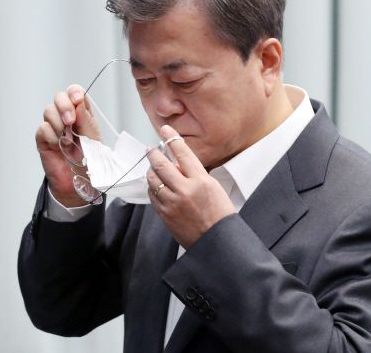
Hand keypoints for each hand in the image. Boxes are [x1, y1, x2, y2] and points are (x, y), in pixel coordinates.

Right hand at [35, 84, 100, 206]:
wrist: (80, 186)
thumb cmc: (90, 163)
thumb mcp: (94, 140)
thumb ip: (86, 121)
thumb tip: (78, 102)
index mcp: (82, 115)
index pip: (75, 93)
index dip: (74, 93)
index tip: (77, 100)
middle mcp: (67, 119)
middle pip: (59, 97)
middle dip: (64, 105)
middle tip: (70, 121)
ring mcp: (54, 129)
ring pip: (48, 110)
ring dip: (57, 121)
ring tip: (66, 138)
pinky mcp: (44, 141)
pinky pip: (42, 128)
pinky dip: (50, 135)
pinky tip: (57, 146)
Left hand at [146, 125, 235, 248]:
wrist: (216, 241)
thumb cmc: (219, 215)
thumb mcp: (214, 187)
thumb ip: (196, 174)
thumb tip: (179, 163)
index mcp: (201, 181)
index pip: (183, 153)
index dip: (172, 139)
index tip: (165, 130)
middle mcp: (185, 190)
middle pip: (162, 164)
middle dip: (154, 153)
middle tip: (152, 149)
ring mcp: (173, 202)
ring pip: (153, 179)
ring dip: (151, 170)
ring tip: (153, 168)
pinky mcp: (165, 214)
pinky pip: (152, 195)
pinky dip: (152, 187)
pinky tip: (155, 185)